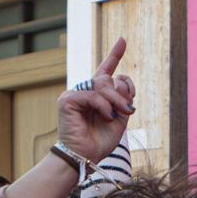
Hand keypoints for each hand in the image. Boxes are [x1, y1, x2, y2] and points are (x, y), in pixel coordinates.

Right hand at [55, 39, 133, 162]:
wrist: (86, 157)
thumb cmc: (99, 142)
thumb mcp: (119, 119)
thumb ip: (123, 100)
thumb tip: (122, 81)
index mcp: (96, 95)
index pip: (106, 71)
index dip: (114, 55)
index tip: (122, 40)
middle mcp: (84, 91)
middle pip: (107, 79)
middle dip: (121, 93)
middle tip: (129, 110)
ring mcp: (74, 94)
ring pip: (101, 84)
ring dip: (114, 100)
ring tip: (116, 115)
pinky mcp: (67, 100)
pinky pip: (92, 95)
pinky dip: (103, 106)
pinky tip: (106, 116)